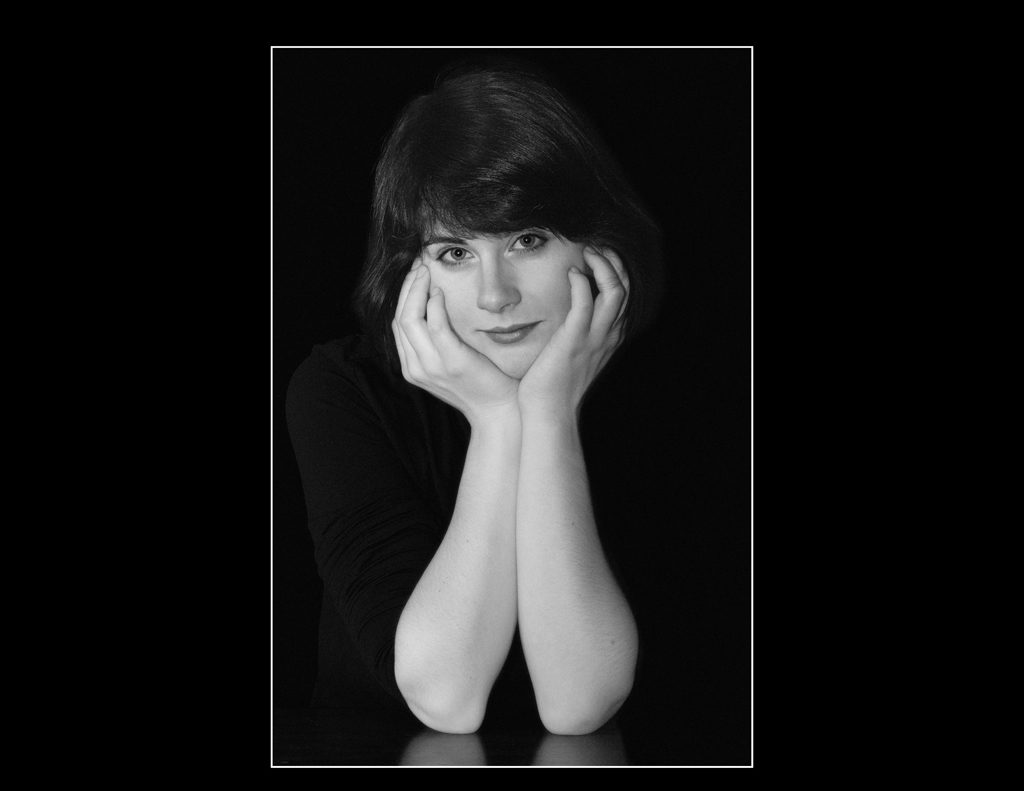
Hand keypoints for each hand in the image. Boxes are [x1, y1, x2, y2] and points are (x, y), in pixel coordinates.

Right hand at [392, 259, 520, 425]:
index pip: (398, 323)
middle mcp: (416, 367)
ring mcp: (432, 366)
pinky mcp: (452, 362)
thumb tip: (435, 308)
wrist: (500, 411)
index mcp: (413, 367)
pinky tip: (441, 292)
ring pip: (409, 318)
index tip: (415, 276)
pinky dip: (435, 304)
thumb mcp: (451, 364)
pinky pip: (435, 326)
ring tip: (427, 272)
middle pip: (399, 317)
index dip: (403, 296)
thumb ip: (439, 343)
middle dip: (407, 288)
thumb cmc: (481, 385)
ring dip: (417, 290)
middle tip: (419, 266)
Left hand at [517, 247, 628, 419]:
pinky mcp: (574, 340)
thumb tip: (566, 313)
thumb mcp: (573, 354)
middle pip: (626, 288)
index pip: (624, 295)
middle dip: (615, 261)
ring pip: (615, 292)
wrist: (549, 412)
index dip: (616, 270)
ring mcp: (593, 338)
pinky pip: (585, 304)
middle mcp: (607, 335)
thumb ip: (577, 332)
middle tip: (597, 244)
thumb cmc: (553, 385)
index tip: (599, 254)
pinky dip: (582, 283)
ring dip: (604, 266)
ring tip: (589, 251)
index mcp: (609, 337)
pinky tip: (571, 272)